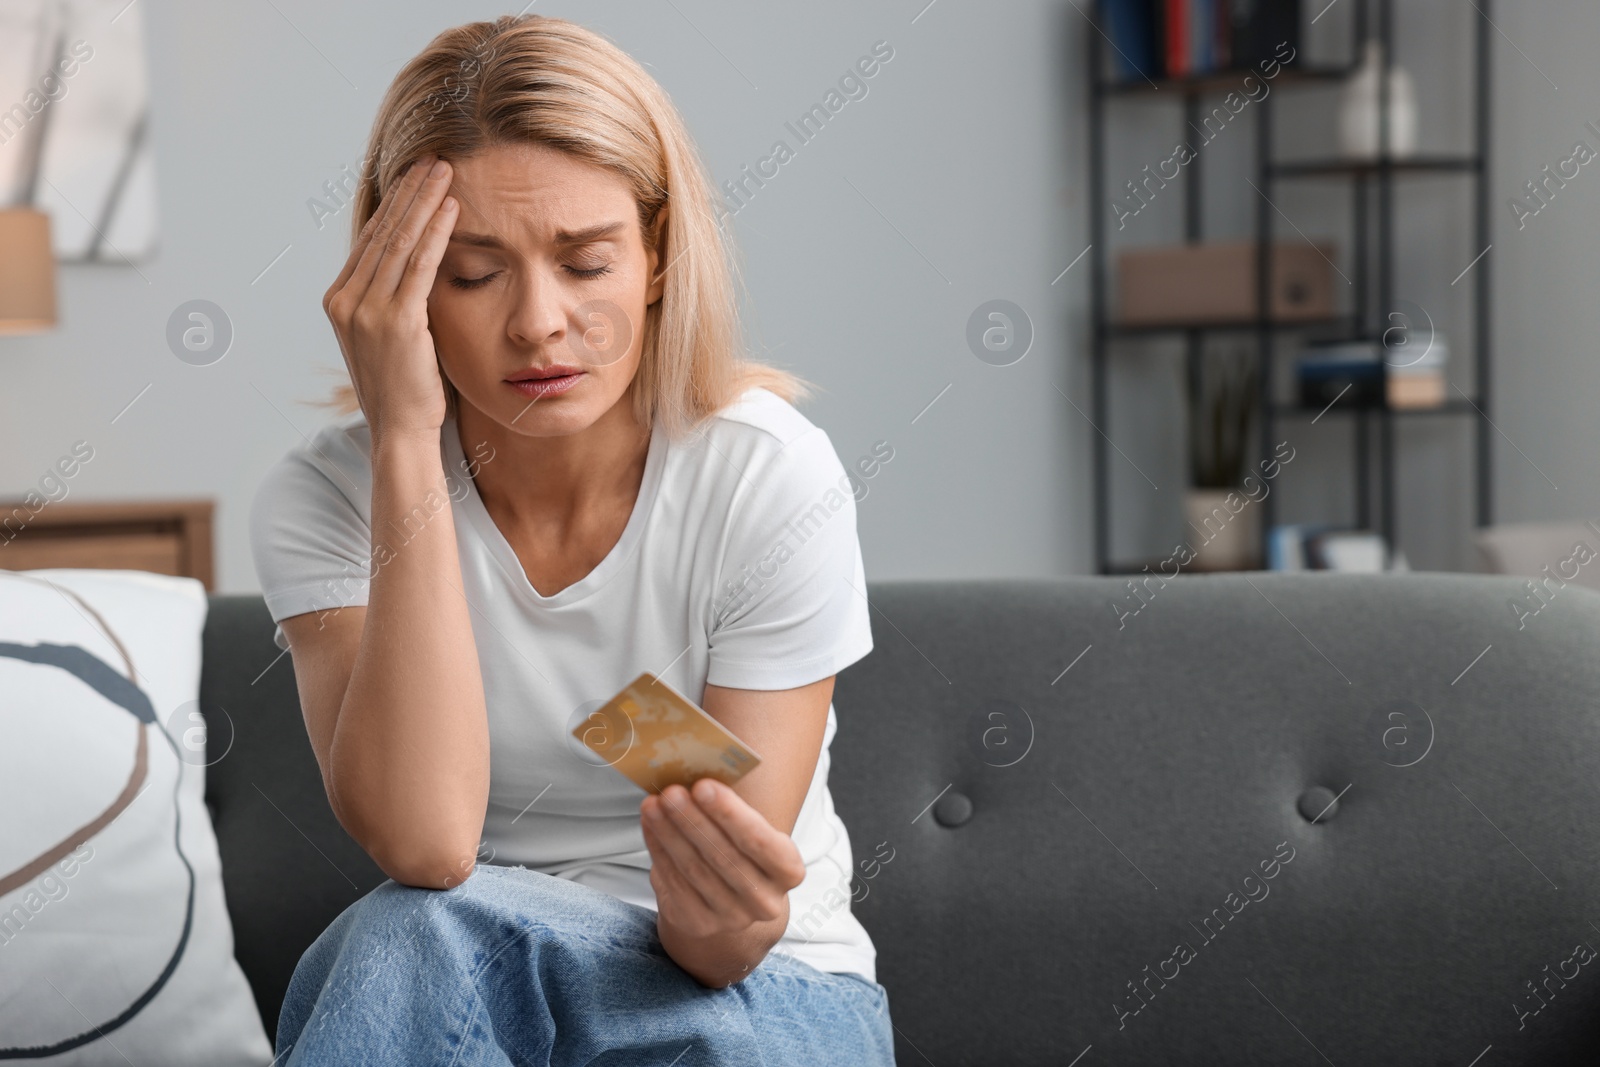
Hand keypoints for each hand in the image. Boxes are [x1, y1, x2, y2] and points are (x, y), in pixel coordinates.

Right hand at [322, 153, 458, 443]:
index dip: (393, 205)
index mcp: (339, 301)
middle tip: (431, 159)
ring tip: (443, 171)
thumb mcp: (390, 337)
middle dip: (408, 192)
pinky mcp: (395, 322)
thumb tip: (417, 270)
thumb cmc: (406, 388)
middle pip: (381, 233)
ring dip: (423, 202)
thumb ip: (393, 301)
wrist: (402, 431)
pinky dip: (436, 233)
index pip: (369, 241)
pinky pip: (418, 266)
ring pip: (399, 242)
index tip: (413, 176)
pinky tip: (451, 208)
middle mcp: (345, 301)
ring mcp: (366, 311)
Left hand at [640, 779, 805, 942]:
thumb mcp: (749, 829)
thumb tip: (695, 775)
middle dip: (693, 820)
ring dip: (669, 833)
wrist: (730, 896)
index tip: (702, 786)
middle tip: (670, 791)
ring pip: (694, 870)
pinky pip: (674, 884)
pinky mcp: (699, 925)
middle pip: (723, 856)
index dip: (730, 813)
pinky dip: (659, 851)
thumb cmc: (741, 848)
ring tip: (653, 804)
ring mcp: (732, 918)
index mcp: (789, 871)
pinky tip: (651, 826)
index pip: (760, 840)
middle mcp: (766, 901)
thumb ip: (731, 808)